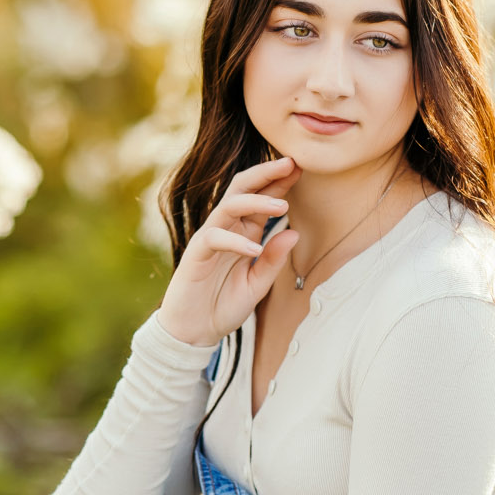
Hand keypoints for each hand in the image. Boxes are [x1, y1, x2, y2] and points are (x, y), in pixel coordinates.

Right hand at [154, 156, 301, 347]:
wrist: (194, 332)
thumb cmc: (223, 306)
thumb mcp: (258, 285)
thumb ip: (274, 260)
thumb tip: (294, 232)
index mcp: (243, 233)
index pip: (261, 199)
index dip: (279, 182)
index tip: (301, 168)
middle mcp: (226, 229)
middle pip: (242, 189)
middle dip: (266, 174)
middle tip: (291, 163)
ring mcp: (209, 238)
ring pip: (229, 206)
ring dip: (256, 202)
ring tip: (282, 205)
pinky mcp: (196, 254)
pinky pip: (215, 238)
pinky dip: (236, 241)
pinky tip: (255, 249)